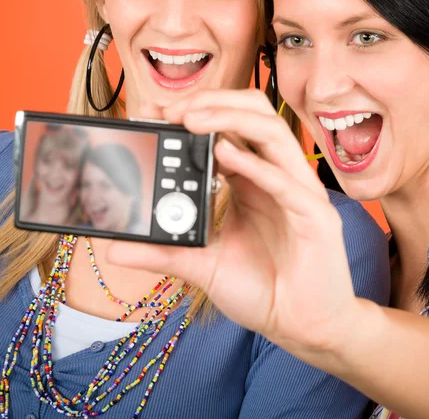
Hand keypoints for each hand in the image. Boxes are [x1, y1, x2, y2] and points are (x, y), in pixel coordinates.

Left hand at [108, 90, 359, 357]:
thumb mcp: (203, 265)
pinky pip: (286, 181)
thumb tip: (114, 248)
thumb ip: (163, 251)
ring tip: (190, 120)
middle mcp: (276, 175)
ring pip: (272, 132)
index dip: (195, 112)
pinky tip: (225, 156)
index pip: (229, 128)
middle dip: (213, 102)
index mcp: (253, 179)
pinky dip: (255, 164)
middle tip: (172, 110)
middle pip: (254, 114)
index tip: (154, 112)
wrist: (302, 326)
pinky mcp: (315, 216)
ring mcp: (298, 191)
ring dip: (230, 118)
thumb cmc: (262, 290)